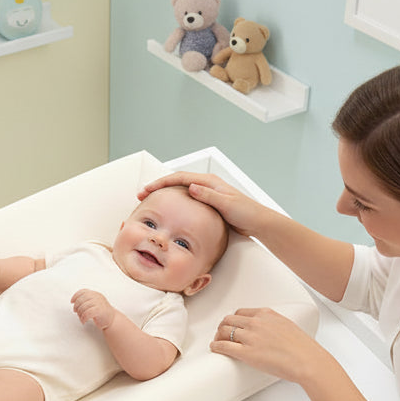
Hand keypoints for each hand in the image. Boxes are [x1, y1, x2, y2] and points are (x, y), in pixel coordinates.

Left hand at [72, 289, 115, 330]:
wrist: (112, 320)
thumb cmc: (101, 312)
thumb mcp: (94, 303)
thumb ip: (87, 300)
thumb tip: (74, 302)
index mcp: (95, 294)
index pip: (83, 291)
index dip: (75, 296)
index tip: (72, 301)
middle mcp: (97, 297)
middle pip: (81, 299)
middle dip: (76, 306)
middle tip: (76, 312)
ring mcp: (99, 303)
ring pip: (83, 307)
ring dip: (79, 314)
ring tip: (81, 318)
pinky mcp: (99, 310)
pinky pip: (87, 313)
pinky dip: (83, 318)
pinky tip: (83, 321)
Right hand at [137, 172, 266, 237]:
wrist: (258, 222)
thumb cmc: (246, 212)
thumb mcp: (226, 203)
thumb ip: (209, 195)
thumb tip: (191, 187)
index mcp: (209, 182)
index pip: (179, 178)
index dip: (161, 183)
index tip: (147, 190)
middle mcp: (207, 185)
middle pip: (176, 182)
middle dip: (158, 187)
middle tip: (141, 195)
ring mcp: (207, 194)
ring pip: (179, 191)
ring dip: (164, 194)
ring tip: (150, 202)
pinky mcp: (208, 204)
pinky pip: (186, 201)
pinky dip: (174, 203)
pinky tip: (168, 212)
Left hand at [211, 307, 326, 386]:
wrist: (307, 360)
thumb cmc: (302, 347)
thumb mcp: (287, 325)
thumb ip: (273, 324)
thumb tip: (266, 330)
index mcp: (266, 314)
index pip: (240, 312)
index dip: (233, 320)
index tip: (231, 325)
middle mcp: (256, 323)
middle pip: (228, 320)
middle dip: (222, 327)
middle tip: (221, 334)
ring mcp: (250, 337)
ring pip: (223, 332)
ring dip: (217, 336)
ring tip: (217, 342)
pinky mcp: (246, 353)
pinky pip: (223, 346)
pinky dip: (216, 346)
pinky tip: (214, 348)